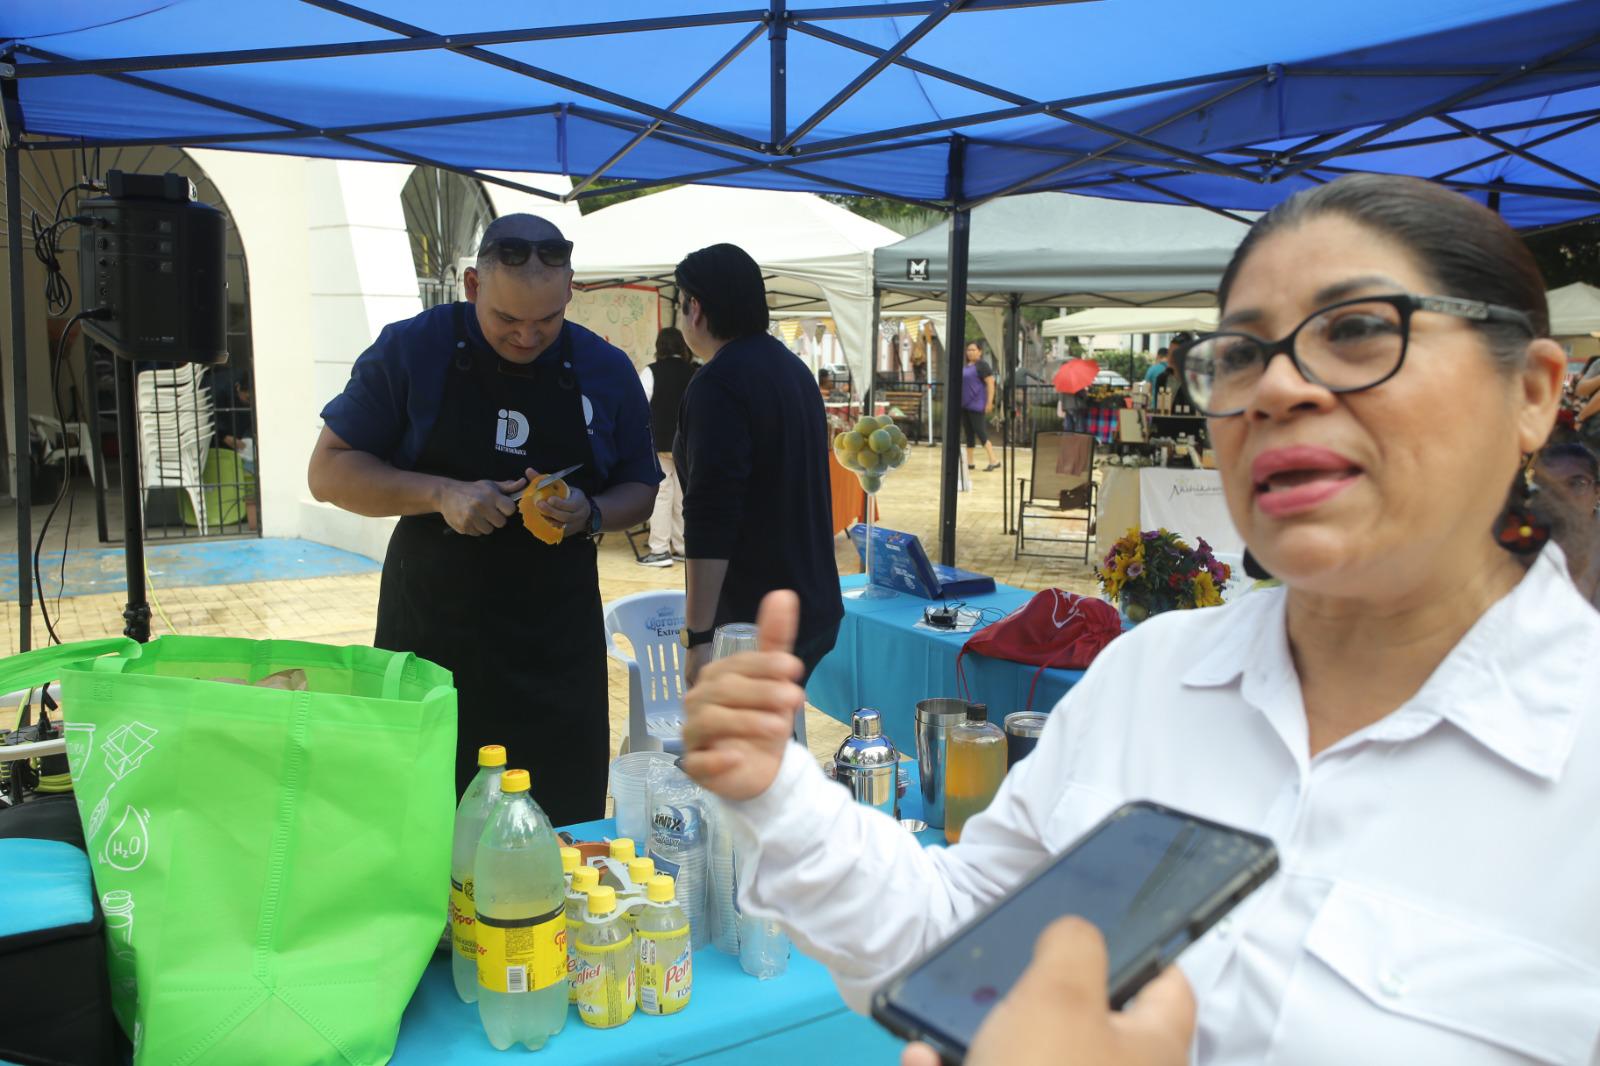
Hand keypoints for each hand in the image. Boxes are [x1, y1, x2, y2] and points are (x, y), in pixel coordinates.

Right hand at [437, 475, 524, 535]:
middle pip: (501, 523)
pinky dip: (475, 528)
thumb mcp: (489, 485)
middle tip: (489, 512)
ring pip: (489, 530)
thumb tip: (524, 482)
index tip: (501, 507)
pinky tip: (470, 519)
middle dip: (496, 519)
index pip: (510, 509)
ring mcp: (471, 517)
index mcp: (490, 495)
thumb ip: (507, 486)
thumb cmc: (472, 489)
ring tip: (478, 516)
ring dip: (486, 525)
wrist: (446, 494)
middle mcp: (481, 505)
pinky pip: (477, 534)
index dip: (507, 509)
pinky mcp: (463, 526)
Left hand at [531, 467, 591, 534]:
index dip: (561, 503)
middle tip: (538, 505)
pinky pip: (557, 533)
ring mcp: (573, 526)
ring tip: (536, 515)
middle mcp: (578, 515)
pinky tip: (538, 524)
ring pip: (560, 526)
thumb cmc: (569, 497)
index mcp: (580, 502)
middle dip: (551, 511)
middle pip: (565, 516)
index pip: (571, 504)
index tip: (549, 499)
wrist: (584, 514)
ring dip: (548, 521)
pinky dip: (548, 528)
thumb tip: (528, 470)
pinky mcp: (567, 534)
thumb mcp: (562, 487)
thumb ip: (545, 480)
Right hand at [681, 590, 806, 800]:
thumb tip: (783, 594)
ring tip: (779, 727)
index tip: (795, 668)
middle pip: (723, 691)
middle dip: (761, 692)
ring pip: (710, 722)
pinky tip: (736, 757)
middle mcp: (699, 700)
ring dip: (746, 722)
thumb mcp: (776, 679)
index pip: (737, 665)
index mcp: (717, 676)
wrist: (762, 766)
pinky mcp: (696, 766)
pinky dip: (715, 760)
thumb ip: (775, 639)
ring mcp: (694, 733)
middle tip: (795, 698)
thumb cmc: (764, 717)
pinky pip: (697, 763)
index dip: (765, 665)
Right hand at [901, 918, 1194, 1065]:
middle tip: (1007, 975)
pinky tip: (920, 1058)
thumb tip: (1076, 938)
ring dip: (987, 1042)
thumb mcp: (1060, 993)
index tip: (1094, 923)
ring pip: (1029, 1062)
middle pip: (1091, 1028)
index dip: (1141, 948)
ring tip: (949, 1018)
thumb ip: (1074, 946)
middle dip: (1042, 1000)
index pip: (1170, 987)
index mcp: (1155, 1051)